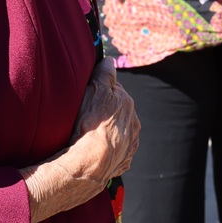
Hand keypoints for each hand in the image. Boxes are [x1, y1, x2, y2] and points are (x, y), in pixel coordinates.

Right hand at [25, 63, 140, 222]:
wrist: (91, 161)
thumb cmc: (90, 123)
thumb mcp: (95, 91)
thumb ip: (104, 75)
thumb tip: (110, 61)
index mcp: (127, 103)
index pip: (116, 91)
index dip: (102, 91)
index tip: (90, 94)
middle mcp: (133, 123)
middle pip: (119, 112)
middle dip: (108, 112)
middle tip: (88, 116)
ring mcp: (130, 144)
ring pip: (120, 132)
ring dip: (109, 132)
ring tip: (90, 136)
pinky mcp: (123, 162)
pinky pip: (118, 152)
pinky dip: (110, 150)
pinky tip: (97, 152)